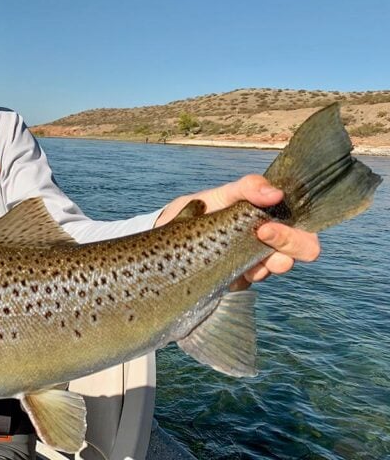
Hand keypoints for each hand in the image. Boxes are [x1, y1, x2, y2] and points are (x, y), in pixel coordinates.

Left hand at [156, 174, 320, 287]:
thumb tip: (275, 193)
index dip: (297, 233)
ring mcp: (253, 263)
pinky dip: (238, 276)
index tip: (266, 227)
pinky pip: (246, 284)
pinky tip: (222, 268)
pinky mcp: (235, 281)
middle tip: (262, 235)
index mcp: (272, 220)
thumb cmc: (200, 209)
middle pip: (304, 250)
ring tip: (241, 254)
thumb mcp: (221, 194)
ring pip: (275, 269)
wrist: (167, 230)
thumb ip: (247, 188)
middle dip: (290, 245)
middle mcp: (269, 243)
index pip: (304, 230)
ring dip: (263, 264)